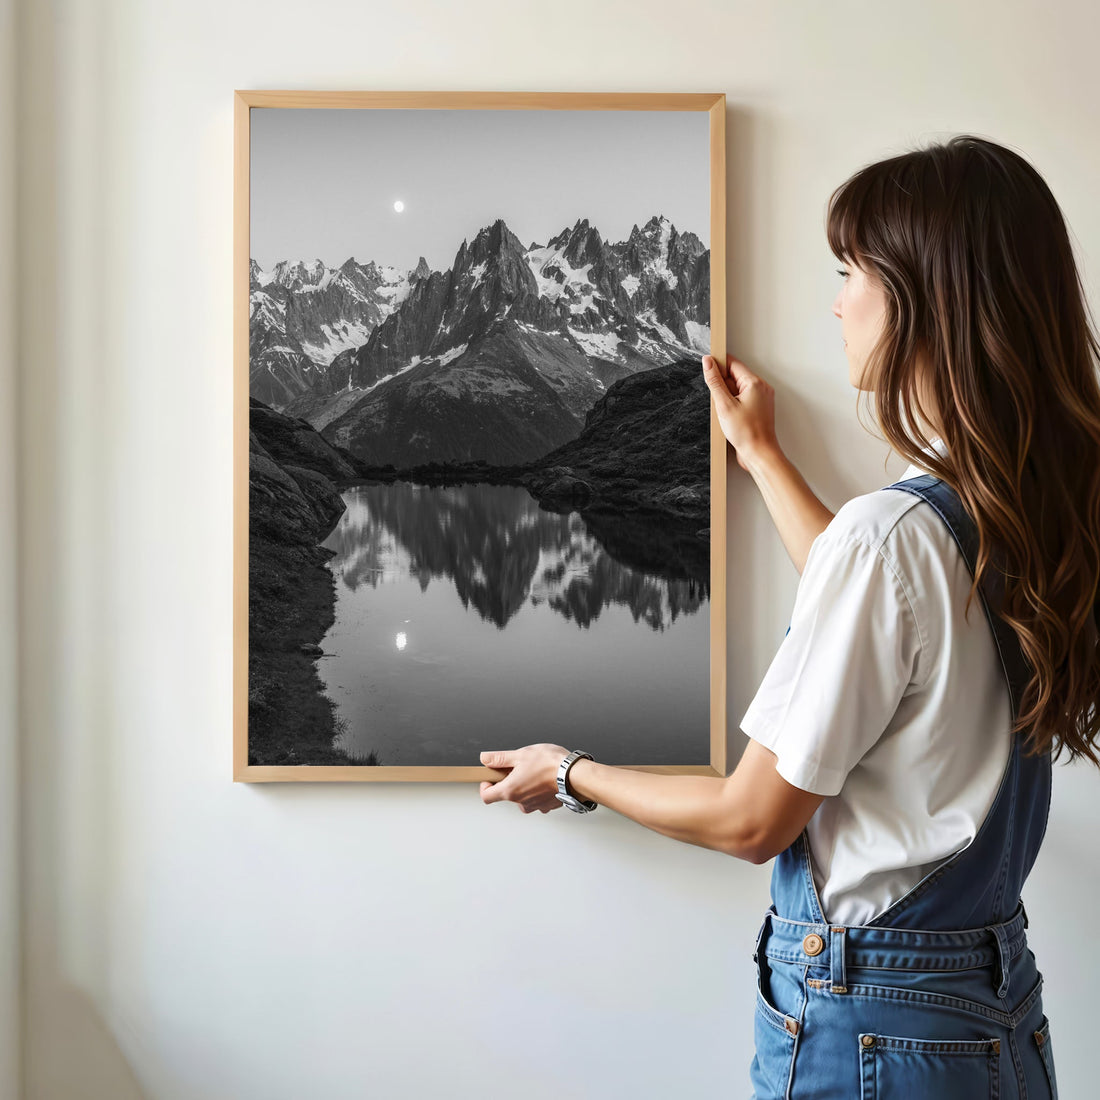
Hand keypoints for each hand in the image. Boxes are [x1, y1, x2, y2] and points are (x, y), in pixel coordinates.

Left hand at [479, 744, 569, 812]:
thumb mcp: (520, 754)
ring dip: (524, 786)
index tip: (490, 777)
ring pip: (522, 797)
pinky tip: (545, 778)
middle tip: (518, 767)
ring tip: (534, 771)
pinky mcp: (548, 805)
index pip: (486, 796)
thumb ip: (499, 758)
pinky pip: (537, 799)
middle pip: (506, 795)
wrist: (575, 775)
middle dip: (508, 781)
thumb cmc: (550, 764)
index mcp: (510, 790)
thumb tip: (485, 759)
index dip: (485, 786)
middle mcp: (521, 802)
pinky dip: (538, 790)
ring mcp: (535, 805)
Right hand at [701, 353, 780, 472]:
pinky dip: (733, 405)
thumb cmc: (747, 433)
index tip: (707, 369)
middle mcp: (761, 388)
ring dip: (727, 397)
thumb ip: (714, 381)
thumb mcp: (724, 405)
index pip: (733, 363)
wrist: (759, 454)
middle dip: (722, 386)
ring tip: (727, 413)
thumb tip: (708, 362)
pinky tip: (730, 418)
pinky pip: (742, 399)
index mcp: (755, 383)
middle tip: (719, 402)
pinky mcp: (758, 409)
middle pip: (735, 376)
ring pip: (737, 389)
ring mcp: (761, 399)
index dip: (718, 365)